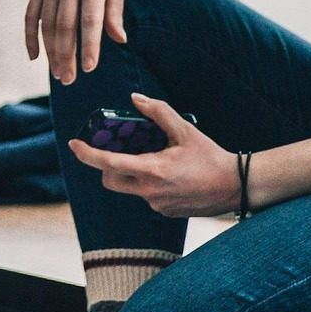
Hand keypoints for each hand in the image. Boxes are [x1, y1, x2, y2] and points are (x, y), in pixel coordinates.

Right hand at [26, 0, 127, 83]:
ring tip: (57, 73)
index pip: (90, 20)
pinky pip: (31, 15)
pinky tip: (35, 57)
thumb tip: (119, 39)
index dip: (89, 45)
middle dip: (67, 56)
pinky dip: (31, 37)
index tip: (89, 68)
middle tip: (69, 80)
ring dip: (51, 52)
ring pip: (47, 24)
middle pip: (66, 26)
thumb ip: (114, 11)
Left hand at [68, 94, 239, 216]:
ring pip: (129, 188)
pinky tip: (170, 174)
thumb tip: (135, 99)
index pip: (108, 164)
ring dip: (131, 173)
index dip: (87, 154)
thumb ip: (158, 113)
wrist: (236, 187)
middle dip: (107, 166)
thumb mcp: (186, 130)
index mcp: (152, 170)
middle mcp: (149, 191)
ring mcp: (156, 204)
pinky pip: (146, 196)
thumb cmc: (211, 157)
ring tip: (154, 159)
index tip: (74, 144)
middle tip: (118, 151)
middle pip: (110, 180)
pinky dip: (148, 183)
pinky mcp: (164, 211)